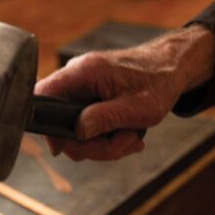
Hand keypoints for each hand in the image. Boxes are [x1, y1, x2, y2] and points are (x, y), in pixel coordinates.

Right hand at [33, 24, 214, 160]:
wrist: (173, 67)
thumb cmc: (159, 82)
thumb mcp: (136, 107)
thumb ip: (103, 118)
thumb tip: (77, 132)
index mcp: (83, 72)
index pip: (41, 95)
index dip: (44, 124)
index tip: (61, 147)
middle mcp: (77, 78)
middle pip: (60, 125)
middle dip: (91, 145)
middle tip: (122, 143)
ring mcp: (82, 90)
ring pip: (76, 132)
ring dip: (105, 145)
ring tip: (132, 137)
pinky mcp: (89, 100)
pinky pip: (87, 127)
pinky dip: (107, 138)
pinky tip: (127, 135)